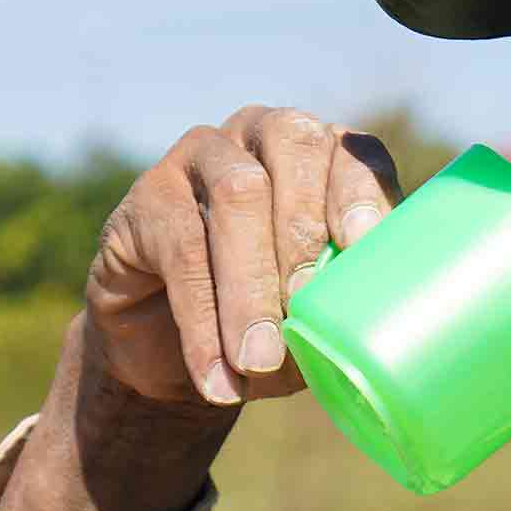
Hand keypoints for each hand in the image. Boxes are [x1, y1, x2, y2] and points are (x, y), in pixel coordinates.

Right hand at [82, 106, 400, 407]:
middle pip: (294, 150)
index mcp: (325, 159)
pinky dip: (202, 318)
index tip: (362, 245)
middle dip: (303, 232)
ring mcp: (203, 154)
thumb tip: (359, 328)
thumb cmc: (264, 325)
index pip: (355, 153)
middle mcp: (265, 136)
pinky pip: (181, 243)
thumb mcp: (312, 321)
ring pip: (237, 190)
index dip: (362, 192)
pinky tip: (214, 373)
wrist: (171, 354)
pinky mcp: (148, 194)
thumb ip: (338, 309)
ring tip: (258, 359)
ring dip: (251, 283)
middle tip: (302, 306)